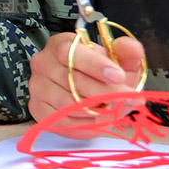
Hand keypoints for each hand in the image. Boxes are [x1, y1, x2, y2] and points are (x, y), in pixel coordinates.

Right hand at [28, 31, 144, 131]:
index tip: (119, 76)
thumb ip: (128, 52)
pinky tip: (99, 119)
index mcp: (61, 44)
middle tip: (130, 99)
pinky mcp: (37, 109)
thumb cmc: (103, 74)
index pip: (70, 52)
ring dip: (97, 111)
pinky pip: (63, 121)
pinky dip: (86, 124)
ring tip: (116, 110)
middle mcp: (43, 63)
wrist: (88, 91)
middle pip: (72, 81)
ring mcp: (38, 87)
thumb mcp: (120, 61)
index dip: (95, 65)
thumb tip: (131, 47)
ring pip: (68, 104)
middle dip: (105, 92)